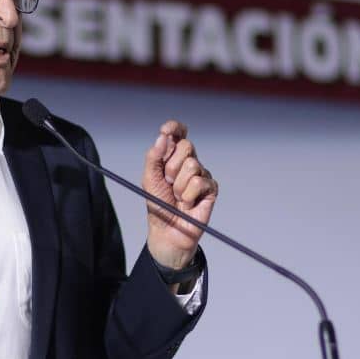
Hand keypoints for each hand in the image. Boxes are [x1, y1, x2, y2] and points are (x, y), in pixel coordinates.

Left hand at [142, 120, 217, 270]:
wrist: (167, 230)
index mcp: (172, 157)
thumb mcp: (149, 179)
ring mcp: (201, 174)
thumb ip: (153, 157)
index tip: (166, 130)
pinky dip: (189, 195)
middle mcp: (188, 163)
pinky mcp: (210, 188)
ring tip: (177, 197)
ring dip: (179, 185)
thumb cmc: (158, 205)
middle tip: (168, 182)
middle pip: (186, 147)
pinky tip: (188, 204)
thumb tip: (162, 136)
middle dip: (172, 166)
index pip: (178, 134)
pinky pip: (199, 182)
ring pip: (192, 165)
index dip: (174, 128)